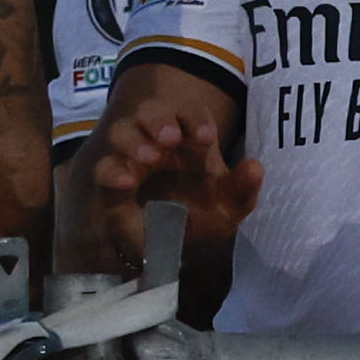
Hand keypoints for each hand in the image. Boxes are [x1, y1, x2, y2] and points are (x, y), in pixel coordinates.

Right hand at [78, 59, 254, 260]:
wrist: (172, 247)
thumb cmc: (201, 216)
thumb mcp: (229, 207)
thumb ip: (242, 189)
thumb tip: (256, 166)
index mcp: (189, 142)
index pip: (189, 114)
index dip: (194, 118)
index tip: (205, 138)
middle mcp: (157, 143)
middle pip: (150, 112)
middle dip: (159, 120)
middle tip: (170, 137)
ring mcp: (131, 160)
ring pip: (122, 132)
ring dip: (134, 141)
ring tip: (149, 157)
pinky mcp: (111, 184)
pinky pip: (103, 169)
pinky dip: (111, 171)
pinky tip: (125, 181)